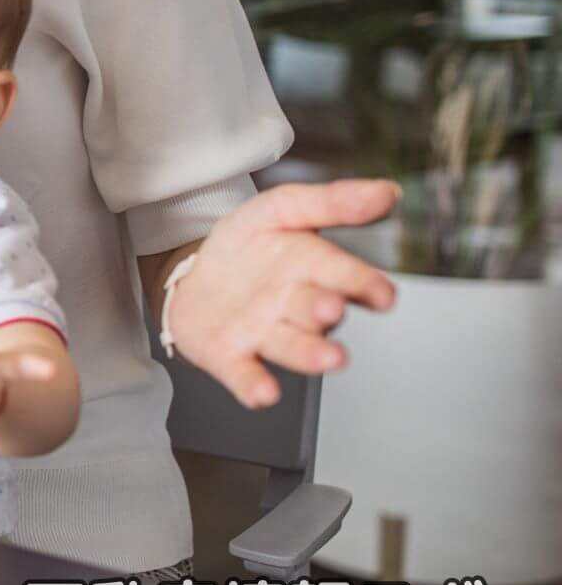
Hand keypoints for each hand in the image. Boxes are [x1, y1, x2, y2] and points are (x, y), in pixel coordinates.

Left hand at [166, 179, 400, 408]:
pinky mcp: (230, 356)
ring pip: (291, 347)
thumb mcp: (280, 210)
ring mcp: (263, 333)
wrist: (195, 272)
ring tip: (328, 358)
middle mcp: (294, 306)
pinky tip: (264, 392)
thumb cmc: (249, 246)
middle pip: (315, 311)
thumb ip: (331, 202)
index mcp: (312, 268)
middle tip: (330, 309)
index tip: (382, 295)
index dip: (363, 284)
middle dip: (323, 311)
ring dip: (309, 355)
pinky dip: (254, 385)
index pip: (343, 276)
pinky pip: (245, 374)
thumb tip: (389, 192)